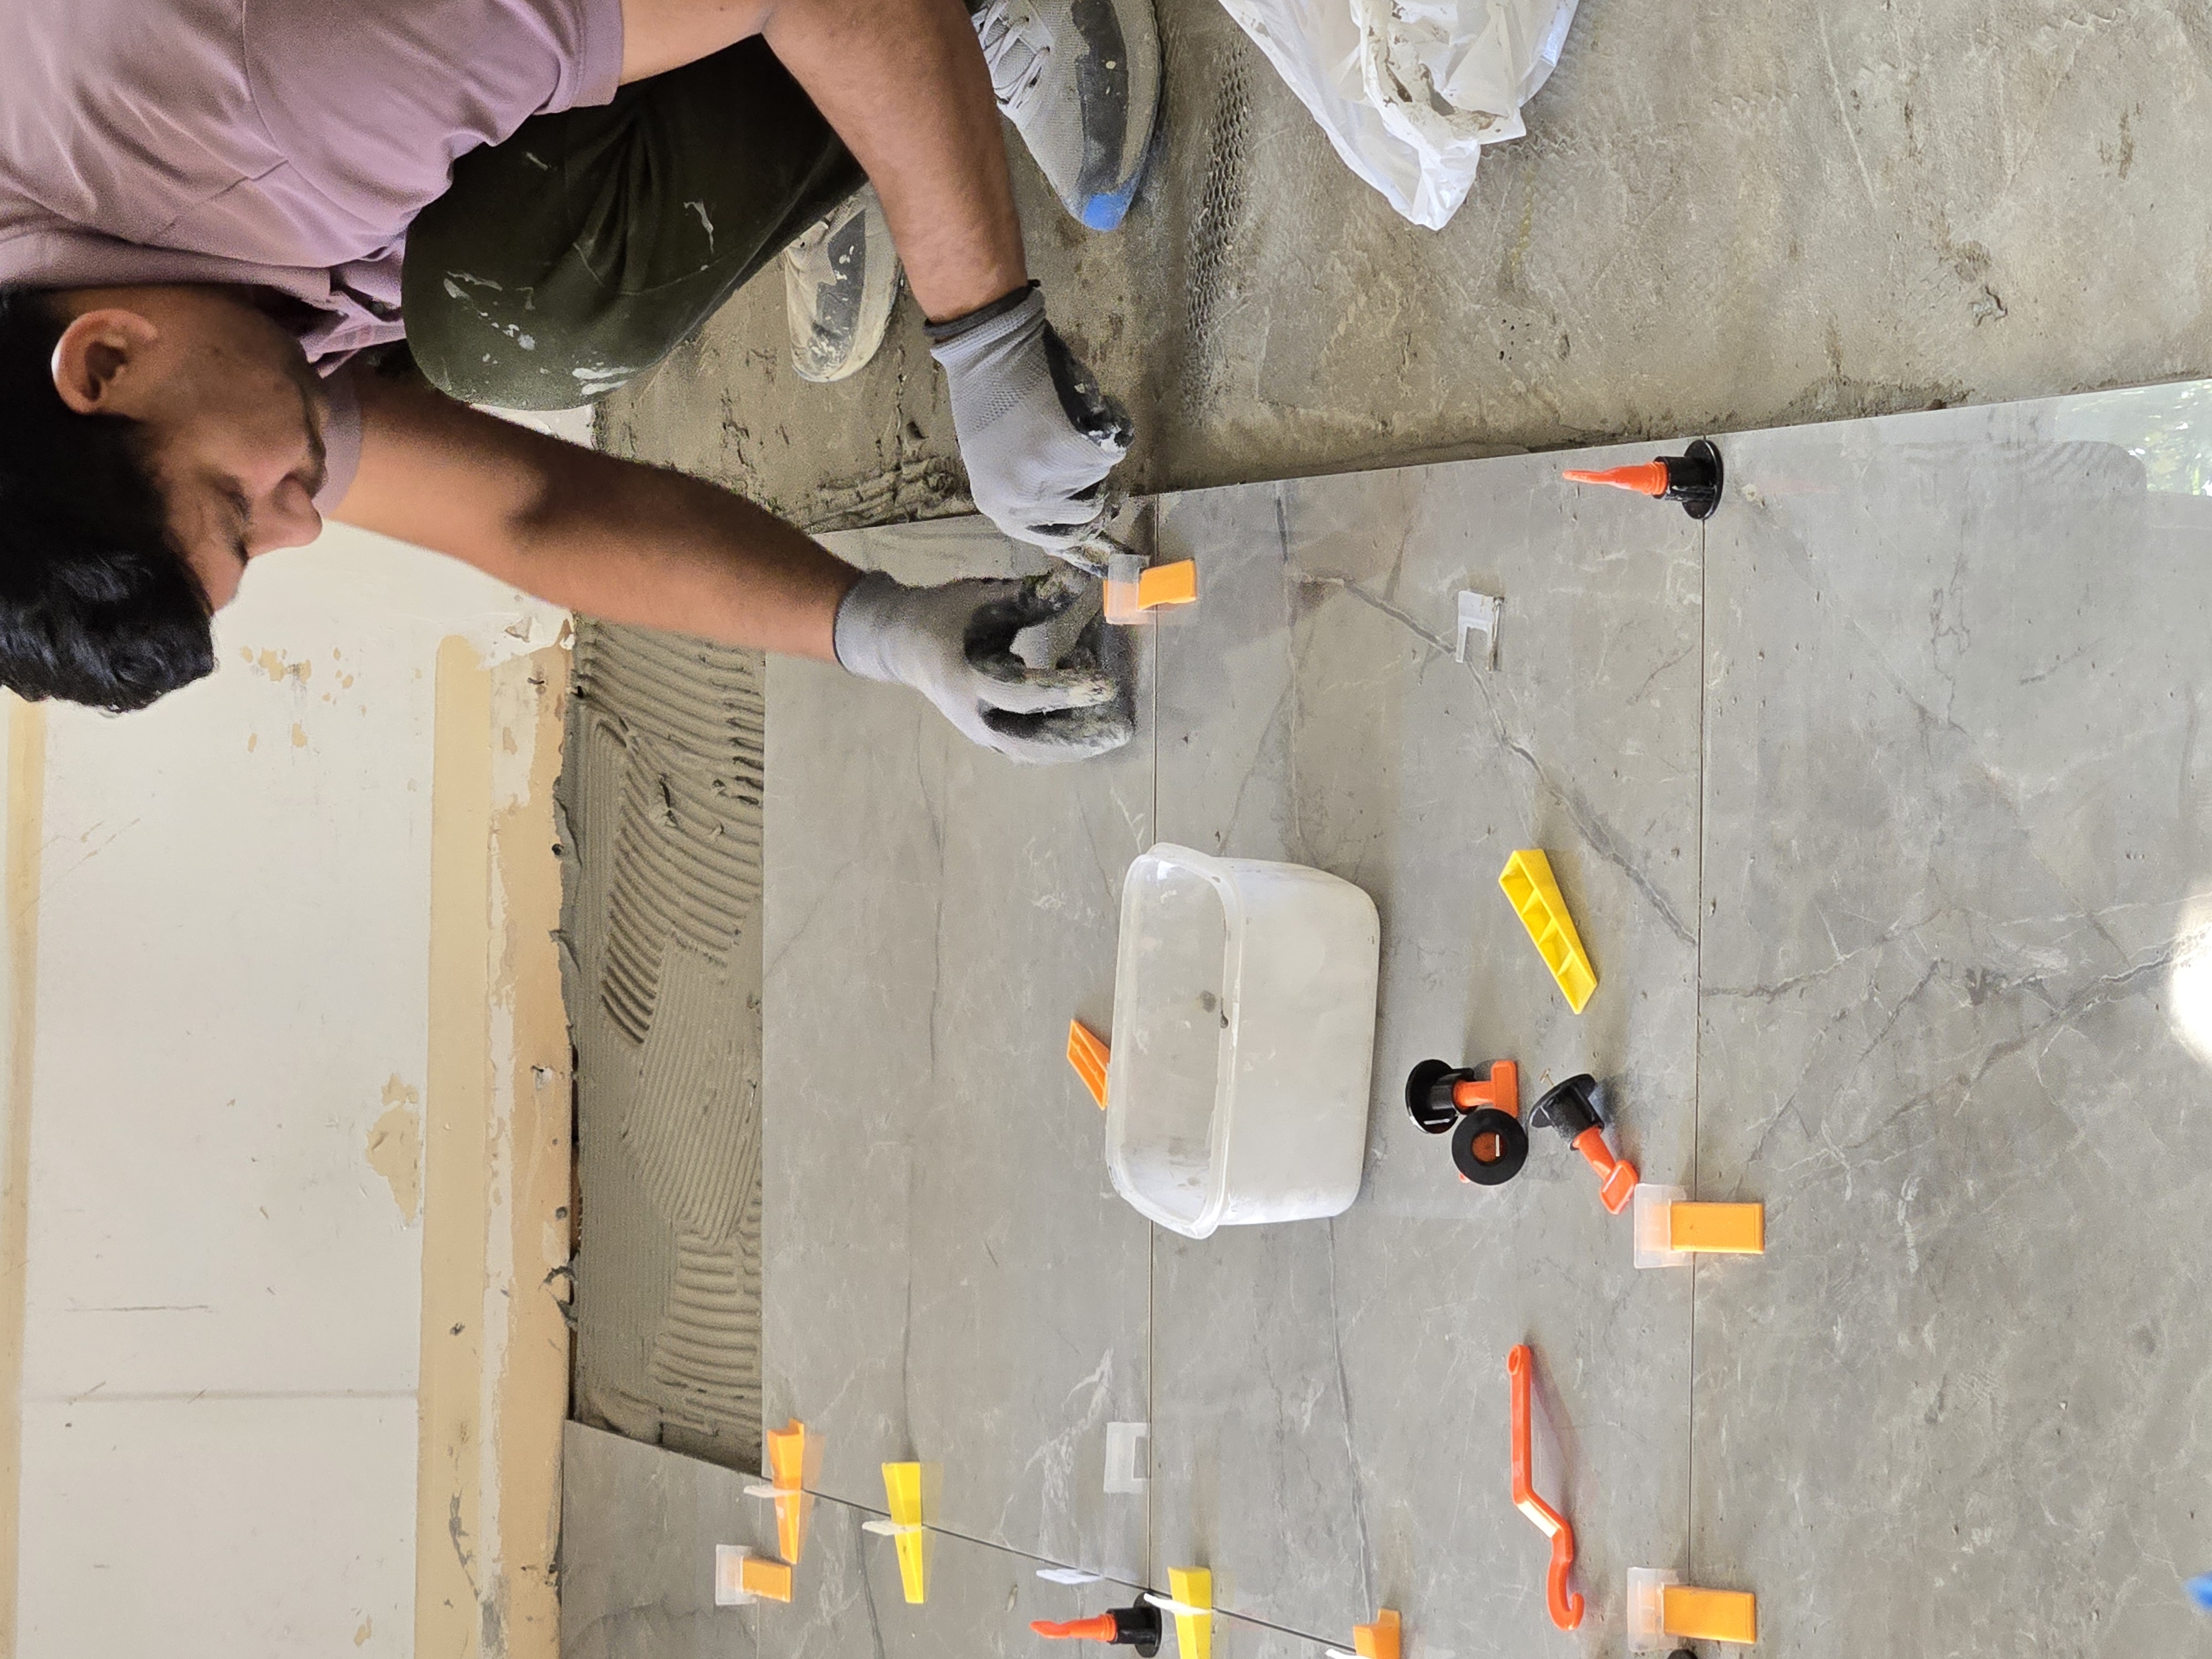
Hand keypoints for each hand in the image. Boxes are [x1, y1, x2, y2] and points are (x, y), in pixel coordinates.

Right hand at [832, 567, 1132, 762]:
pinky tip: (1083, 714)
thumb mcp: (986, 598)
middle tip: (1121, 728)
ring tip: (1110, 722)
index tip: (1106, 684)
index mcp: (970, 680)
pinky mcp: (991, 737)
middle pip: (1034, 742)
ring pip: (1036, 751)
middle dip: (1081, 738)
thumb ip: (1034, 595)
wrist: (903, 643)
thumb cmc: (946, 615)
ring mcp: (982, 733)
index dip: (1067, 691)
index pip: (1025, 695)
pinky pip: (1031, 749)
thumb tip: (1082, 580)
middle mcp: (976, 717)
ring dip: (1075, 740)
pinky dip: (1060, 738)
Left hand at [928, 285, 1132, 554]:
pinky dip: (1113, 420)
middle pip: (1085, 509)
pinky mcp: (1076, 451)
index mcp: (999, 506)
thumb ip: (1025, 488)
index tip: (1097, 514)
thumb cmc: (986, 396)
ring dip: (1097, 445)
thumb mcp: (994, 459)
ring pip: (1101, 472)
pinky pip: (1115, 444)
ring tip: (1072, 413)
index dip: (1077, 526)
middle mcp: (1025, 502)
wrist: (987, 354)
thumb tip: (1068, 507)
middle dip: (1093, 480)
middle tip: (1090, 451)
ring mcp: (1051, 479)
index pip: (1051, 536)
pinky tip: (1093, 402)